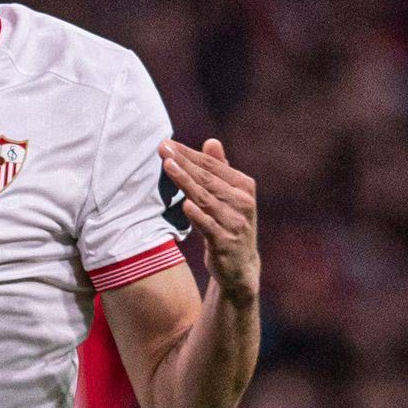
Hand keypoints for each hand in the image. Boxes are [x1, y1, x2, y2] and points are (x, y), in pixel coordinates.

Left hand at [157, 138, 259, 304]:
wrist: (239, 266)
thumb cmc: (229, 224)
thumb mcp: (228, 197)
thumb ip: (220, 170)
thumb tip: (211, 141)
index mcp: (244, 186)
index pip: (213, 166)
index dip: (189, 154)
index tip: (168, 143)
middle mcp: (243, 202)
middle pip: (208, 179)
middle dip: (183, 162)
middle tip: (163, 148)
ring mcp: (235, 223)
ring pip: (206, 199)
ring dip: (186, 182)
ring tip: (168, 166)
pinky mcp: (226, 243)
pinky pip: (209, 226)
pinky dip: (198, 215)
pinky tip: (186, 204)